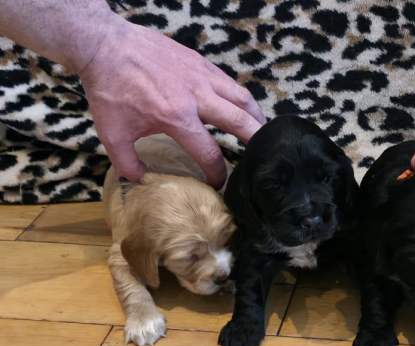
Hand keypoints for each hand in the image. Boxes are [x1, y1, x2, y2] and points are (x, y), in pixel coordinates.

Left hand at [79, 15, 264, 188]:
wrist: (105, 45)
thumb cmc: (108, 90)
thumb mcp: (111, 134)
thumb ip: (128, 164)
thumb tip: (143, 182)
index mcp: (177, 118)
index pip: (210, 154)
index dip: (218, 174)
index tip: (218, 183)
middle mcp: (197, 97)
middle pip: (241, 123)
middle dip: (256, 144)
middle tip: (264, 159)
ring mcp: (201, 76)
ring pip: (243, 99)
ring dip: (257, 119)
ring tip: (263, 133)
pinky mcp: (200, 63)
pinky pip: (230, 83)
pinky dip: (241, 99)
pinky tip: (242, 109)